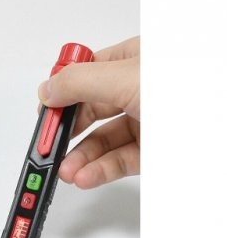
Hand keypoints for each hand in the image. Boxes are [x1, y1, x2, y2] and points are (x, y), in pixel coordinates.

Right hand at [38, 37, 139, 188]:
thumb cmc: (191, 92)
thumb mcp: (129, 77)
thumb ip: (81, 82)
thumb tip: (48, 89)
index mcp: (134, 60)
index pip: (86, 72)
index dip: (62, 92)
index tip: (45, 112)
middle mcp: (139, 89)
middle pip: (89, 110)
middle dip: (66, 130)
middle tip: (47, 145)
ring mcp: (147, 121)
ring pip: (102, 140)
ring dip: (78, 156)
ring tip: (63, 170)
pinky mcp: (154, 152)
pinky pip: (118, 161)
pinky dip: (98, 171)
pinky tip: (83, 177)